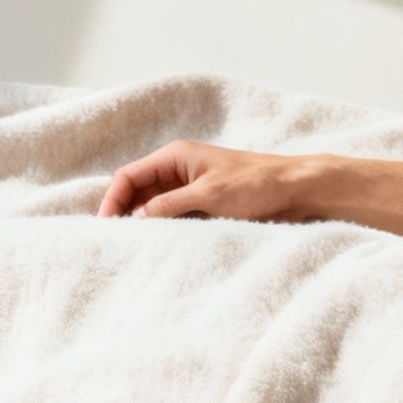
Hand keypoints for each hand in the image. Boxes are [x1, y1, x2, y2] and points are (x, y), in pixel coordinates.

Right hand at [96, 138, 322, 222]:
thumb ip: (170, 205)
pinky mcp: (207, 205)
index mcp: (176, 157)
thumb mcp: (209, 195)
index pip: (129, 176)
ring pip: (156, 207)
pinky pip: (177, 217)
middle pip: (139, 192)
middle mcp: (180, 170)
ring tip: (134, 246)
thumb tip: (137, 218)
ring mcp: (193, 188)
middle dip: (126, 213)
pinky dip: (167, 229)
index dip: (113, 199)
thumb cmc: (257, 184)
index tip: (105, 225)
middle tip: (115, 241)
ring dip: (146, 224)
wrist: (297, 190)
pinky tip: (161, 244)